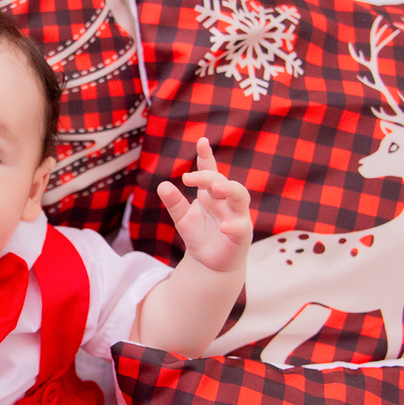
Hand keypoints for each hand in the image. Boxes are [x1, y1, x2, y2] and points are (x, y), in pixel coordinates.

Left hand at [157, 137, 251, 271]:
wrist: (209, 263)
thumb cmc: (199, 236)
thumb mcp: (182, 218)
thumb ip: (174, 203)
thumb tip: (162, 185)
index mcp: (211, 194)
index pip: (211, 171)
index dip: (206, 156)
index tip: (202, 141)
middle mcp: (226, 201)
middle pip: (222, 181)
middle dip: (209, 176)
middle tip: (190, 177)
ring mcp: (237, 216)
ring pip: (240, 196)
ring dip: (229, 189)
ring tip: (215, 188)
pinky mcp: (242, 234)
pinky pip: (241, 227)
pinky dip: (233, 226)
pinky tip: (222, 227)